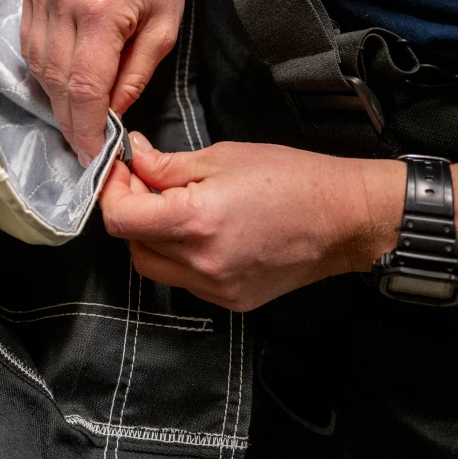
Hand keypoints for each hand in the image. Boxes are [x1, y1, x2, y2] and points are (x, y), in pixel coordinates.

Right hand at [21, 0, 192, 164]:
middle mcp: (62, 2)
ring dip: (57, 98)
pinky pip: (31, 47)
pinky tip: (64, 81)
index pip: (84, 85)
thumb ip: (135, 78)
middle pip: (58, 81)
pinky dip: (46, 71)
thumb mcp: (164, 32)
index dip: (85, 127)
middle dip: (71, 120)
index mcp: (101, 11)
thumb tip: (110, 117)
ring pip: (39, 68)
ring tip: (77, 116)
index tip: (92, 155)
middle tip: (85, 146)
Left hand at [99, 133, 405, 310]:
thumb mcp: (222, 157)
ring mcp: (215, 287)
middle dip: (130, 210)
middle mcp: (201, 262)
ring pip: (153, 265)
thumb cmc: (292, 179)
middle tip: (147, 181)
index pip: (120, 218)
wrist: (344, 219)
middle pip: (131, 243)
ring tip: (175, 206)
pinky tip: (201, 231)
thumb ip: (167, 165)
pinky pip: (183, 280)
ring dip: (150, 236)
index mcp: (195, 220)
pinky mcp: (230, 300)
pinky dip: (179, 256)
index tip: (122, 169)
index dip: (113, 189)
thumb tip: (133, 159)